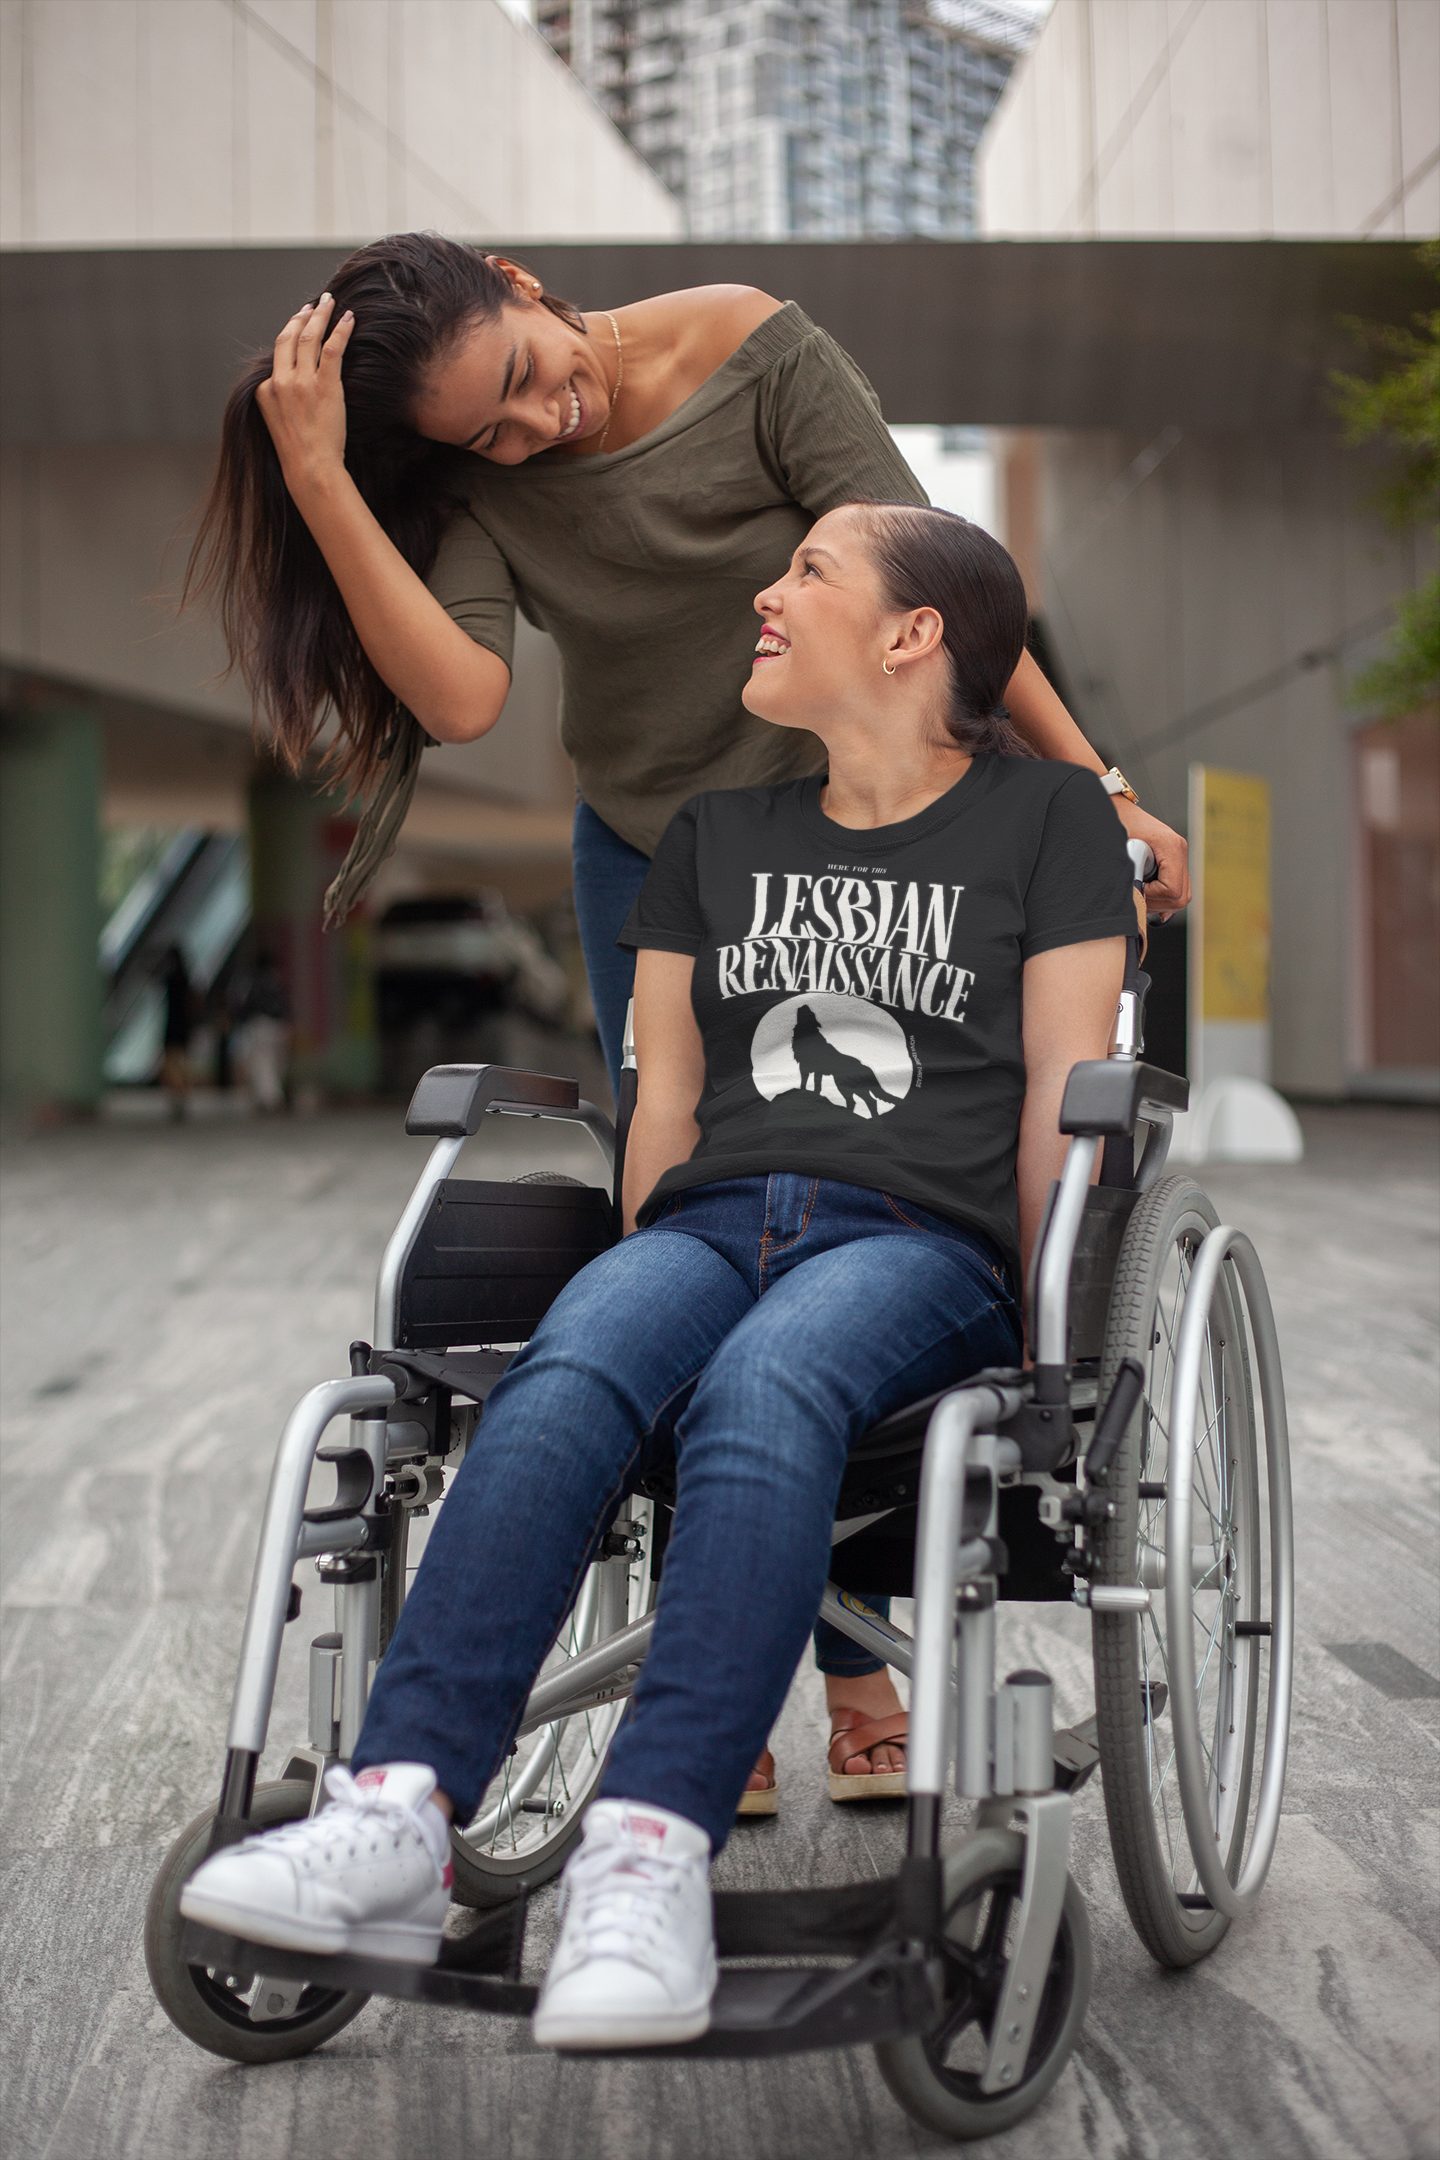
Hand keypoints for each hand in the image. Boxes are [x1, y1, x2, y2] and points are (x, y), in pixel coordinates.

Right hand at [254, 292, 354, 493]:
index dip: (289, 333)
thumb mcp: (278, 423)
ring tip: (329, 303)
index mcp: (264, 390)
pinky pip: (332, 349)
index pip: (277, 354)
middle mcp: (279, 381)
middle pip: (288, 337)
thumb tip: (293, 391)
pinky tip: (348, 318)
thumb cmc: (298, 454)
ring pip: (309, 337)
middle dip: (301, 316)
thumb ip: (280, 401)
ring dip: (320, 316)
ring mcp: (301, 383)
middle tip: (313, 304)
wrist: (310, 468)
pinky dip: (340, 330)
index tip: (298, 320)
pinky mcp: (324, 386)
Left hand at [1114, 798, 1190, 917]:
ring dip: (1160, 902)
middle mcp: (1179, 851)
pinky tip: (1149, 898)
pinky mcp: (1174, 861)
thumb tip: (1133, 897)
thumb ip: (1129, 873)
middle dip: (1157, 903)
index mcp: (1170, 846)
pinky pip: (1179, 888)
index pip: (1172, 889)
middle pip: (1181, 897)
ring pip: (1182, 896)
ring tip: (1140, 894)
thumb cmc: (1118, 824)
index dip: (1153, 896)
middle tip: (1137, 897)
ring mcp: (1179, 856)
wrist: (1118, 809)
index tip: (1136, 889)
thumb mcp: (1121, 849)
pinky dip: (1165, 898)